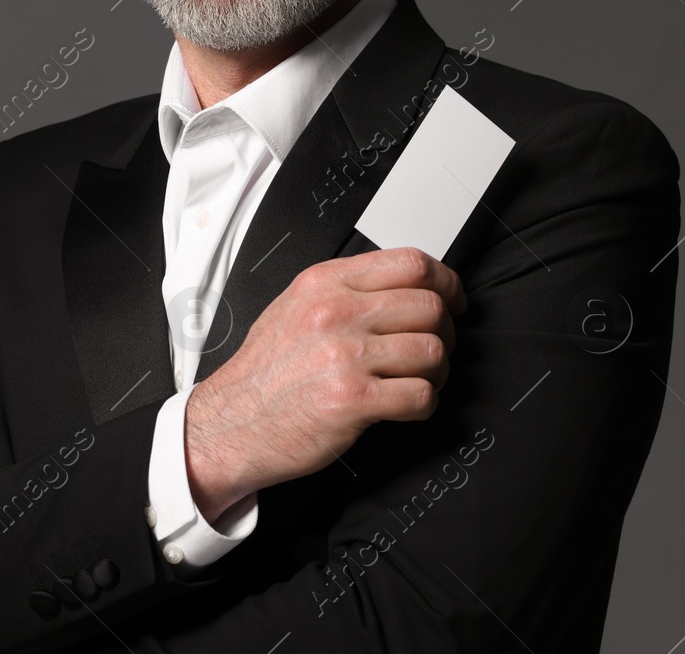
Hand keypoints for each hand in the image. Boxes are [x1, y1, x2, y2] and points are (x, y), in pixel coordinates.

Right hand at [183, 247, 464, 522]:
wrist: (232, 422)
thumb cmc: (264, 373)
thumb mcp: (293, 308)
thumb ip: (345, 290)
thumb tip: (404, 288)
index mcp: (324, 283)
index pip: (411, 262)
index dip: (446, 281)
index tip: (452, 299)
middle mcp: (335, 313)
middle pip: (430, 306)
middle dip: (444, 331)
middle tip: (430, 350)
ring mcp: (345, 355)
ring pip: (433, 350)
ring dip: (436, 372)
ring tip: (415, 381)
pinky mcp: (353, 400)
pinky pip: (422, 395)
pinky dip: (423, 405)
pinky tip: (403, 406)